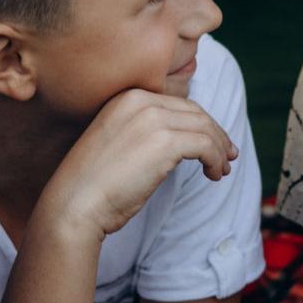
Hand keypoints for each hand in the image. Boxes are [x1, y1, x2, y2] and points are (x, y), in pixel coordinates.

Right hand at [35, 89, 237, 240]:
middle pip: (195, 113)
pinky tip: (213, 175)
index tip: (214, 142)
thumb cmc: (92, 186)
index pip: (177, 105)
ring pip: (205, 128)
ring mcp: (152, 119)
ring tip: (222, 170)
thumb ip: (144, 135)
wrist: (74, 204)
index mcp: (126, 98)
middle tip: (229, 156)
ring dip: (220, 150)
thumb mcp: (117, 145)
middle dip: (217, 134)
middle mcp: (140, 101)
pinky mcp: (165, 142)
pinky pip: (206, 146)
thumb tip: (182, 144)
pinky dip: (216, 160)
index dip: (201, 123)